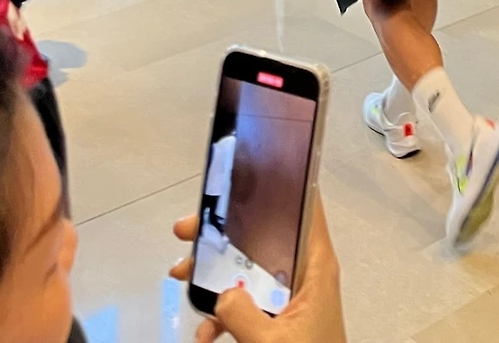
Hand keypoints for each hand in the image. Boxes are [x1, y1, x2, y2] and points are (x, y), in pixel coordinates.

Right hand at [170, 200, 346, 342]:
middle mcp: (305, 272)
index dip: (280, 184)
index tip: (244, 173)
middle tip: (187, 230)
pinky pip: (248, 303)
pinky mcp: (280, 318)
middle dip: (222, 235)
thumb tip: (221, 293)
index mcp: (315, 265)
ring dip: (214, 276)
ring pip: (249, 271)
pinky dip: (224, 313)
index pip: (306, 206)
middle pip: (263, 236)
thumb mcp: (272, 340)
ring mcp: (291, 296)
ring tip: (182, 276)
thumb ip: (243, 313)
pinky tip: (205, 332)